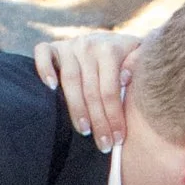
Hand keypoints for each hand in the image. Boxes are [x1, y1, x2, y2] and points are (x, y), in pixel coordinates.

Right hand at [33, 30, 134, 146]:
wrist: (111, 40)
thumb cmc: (128, 59)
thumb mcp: (141, 60)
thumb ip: (139, 66)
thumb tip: (128, 78)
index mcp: (111, 49)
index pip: (110, 90)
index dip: (114, 116)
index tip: (118, 139)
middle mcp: (89, 45)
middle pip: (91, 90)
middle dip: (98, 121)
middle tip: (103, 145)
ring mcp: (69, 45)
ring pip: (70, 80)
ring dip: (76, 108)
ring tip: (84, 131)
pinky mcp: (53, 46)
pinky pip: (43, 54)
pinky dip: (44, 69)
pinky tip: (50, 88)